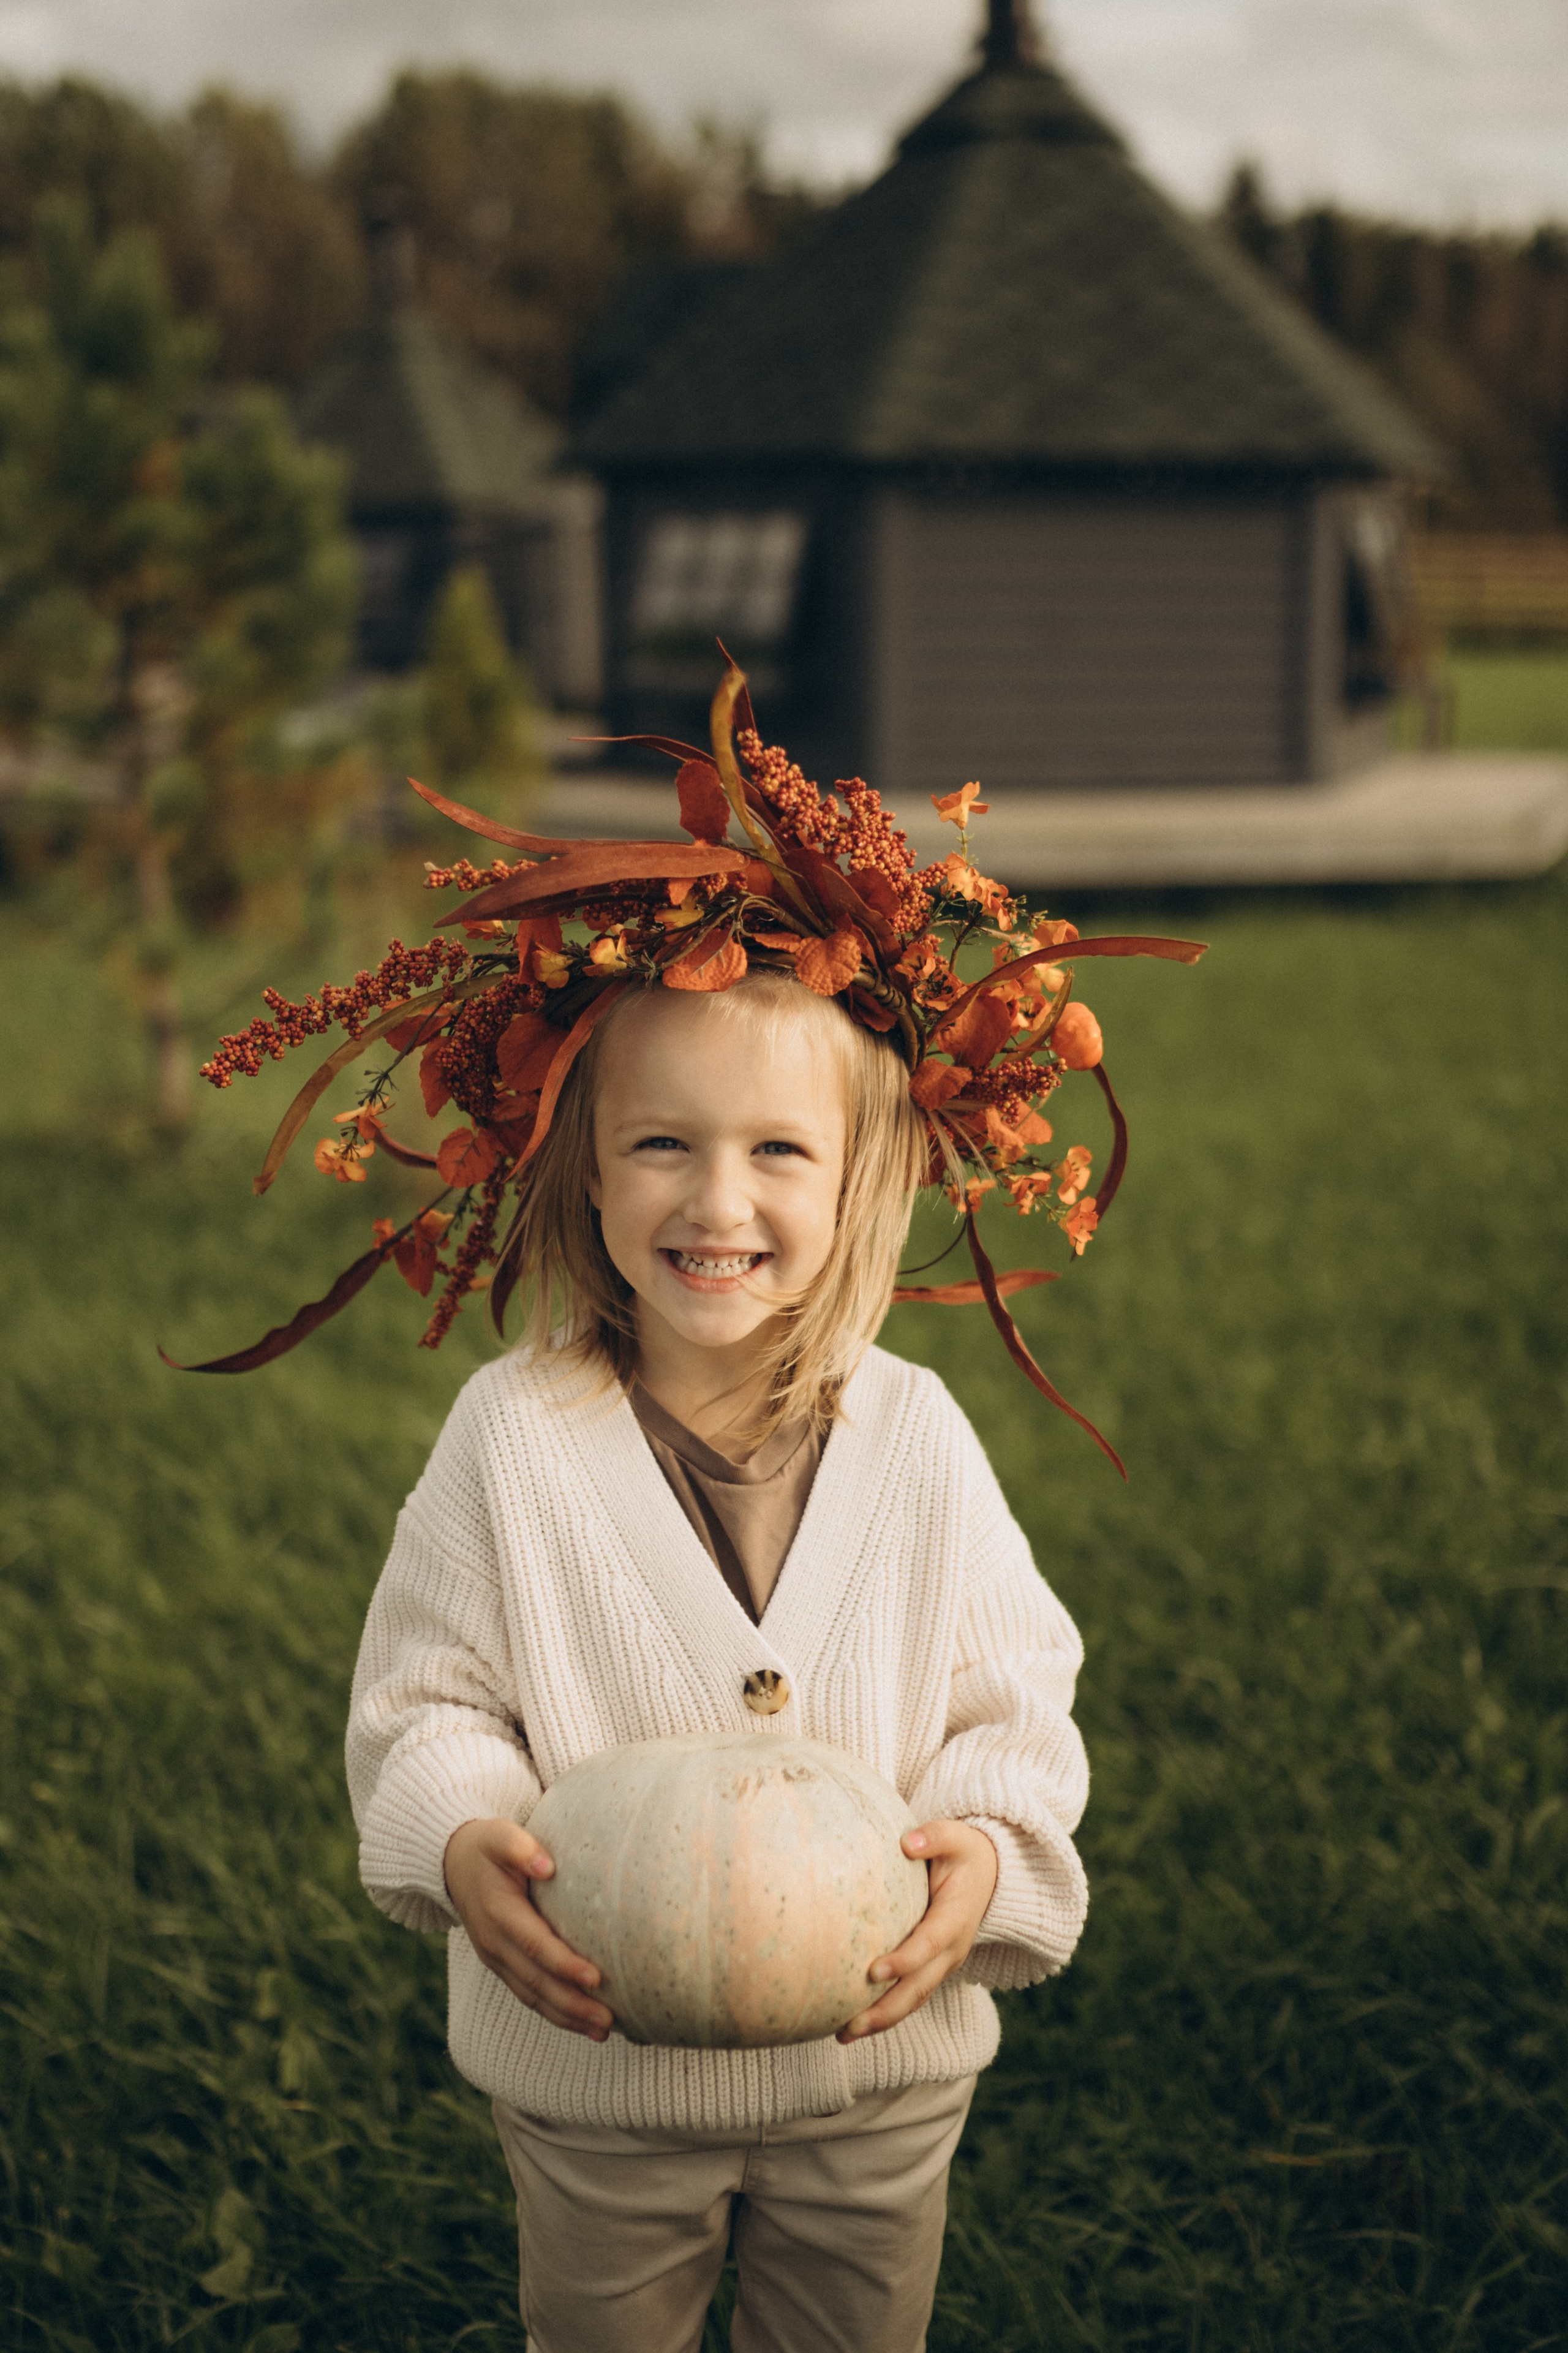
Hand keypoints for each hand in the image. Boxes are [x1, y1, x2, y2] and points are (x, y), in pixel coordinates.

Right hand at [443, 1817, 613, 2041]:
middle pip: (536, 1982)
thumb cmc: (487, 1846)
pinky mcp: (502, 1965)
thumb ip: (520, 1847)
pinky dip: (555, 2012)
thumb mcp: (499, 1835)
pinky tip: (582, 2024)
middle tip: (609, 2021)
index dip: (564, 1964)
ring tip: (604, 2032)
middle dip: (573, 2005)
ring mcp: (496, 1959)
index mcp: (498, 1914)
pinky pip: (529, 1995)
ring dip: (567, 2018)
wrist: (452, 1864)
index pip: (535, 1945)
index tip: (595, 1978)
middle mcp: (495, 1944)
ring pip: (533, 1996)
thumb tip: (547, 1867)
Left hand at [837, 1820, 998, 2042]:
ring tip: (843, 2035)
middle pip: (920, 1987)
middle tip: (850, 2023)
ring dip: (881, 2020)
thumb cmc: (963, 1851)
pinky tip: (853, 2025)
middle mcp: (952, 1950)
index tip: (874, 1971)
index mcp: (956, 1918)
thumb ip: (934, 1836)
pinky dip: (884, 2013)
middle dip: (886, 2009)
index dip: (905, 1960)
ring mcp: (942, 1964)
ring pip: (914, 1999)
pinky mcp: (931, 1969)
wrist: (989, 1874)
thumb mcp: (955, 1836)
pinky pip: (909, 1996)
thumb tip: (908, 1842)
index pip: (929, 1944)